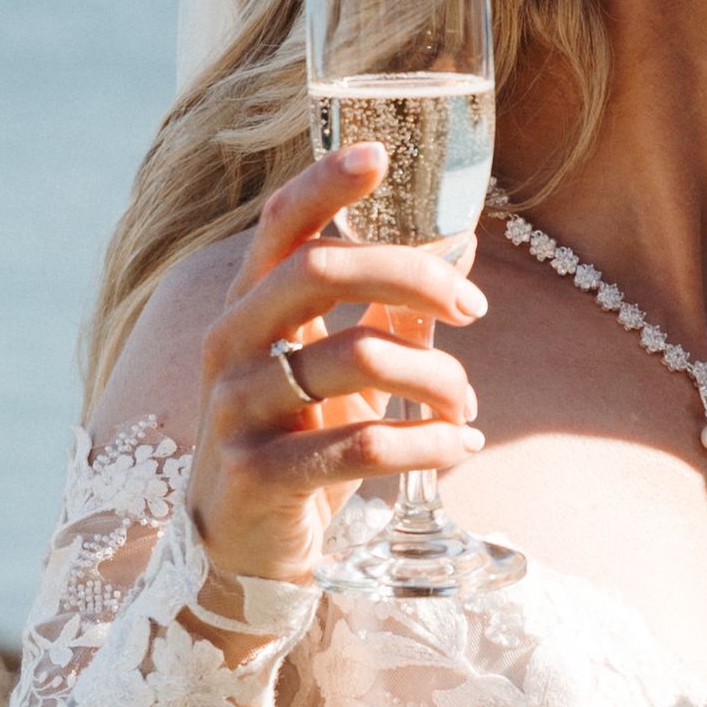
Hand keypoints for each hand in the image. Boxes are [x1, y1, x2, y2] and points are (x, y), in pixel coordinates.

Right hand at [188, 150, 487, 592]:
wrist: (244, 554)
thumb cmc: (299, 446)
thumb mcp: (339, 375)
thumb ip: (391, 312)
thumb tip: (459, 243)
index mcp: (250, 309)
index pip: (277, 225)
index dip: (323, 181)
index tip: (380, 152)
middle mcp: (232, 346)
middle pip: (322, 270)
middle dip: (414, 276)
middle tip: (475, 306)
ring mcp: (237, 409)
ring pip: (359, 357)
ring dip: (438, 378)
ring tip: (466, 407)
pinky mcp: (259, 475)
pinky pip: (363, 443)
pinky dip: (429, 443)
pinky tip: (458, 448)